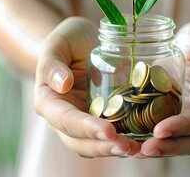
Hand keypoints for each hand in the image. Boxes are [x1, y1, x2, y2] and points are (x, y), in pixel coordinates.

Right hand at [34, 17, 140, 157]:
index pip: (65, 120)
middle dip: (103, 147)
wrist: (82, 41)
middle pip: (79, 141)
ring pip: (93, 144)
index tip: (109, 131)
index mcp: (48, 101)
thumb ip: (53, 63)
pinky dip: (122, 142)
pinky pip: (108, 136)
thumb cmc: (68, 39)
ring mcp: (82, 120)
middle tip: (127, 147)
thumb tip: (62, 85)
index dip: (86, 128)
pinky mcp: (99, 118)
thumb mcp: (58, 44)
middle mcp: (63, 117)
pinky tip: (140, 142)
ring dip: (114, 150)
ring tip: (137, 149)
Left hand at [136, 19, 189, 157]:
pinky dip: (152, 141)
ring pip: (181, 142)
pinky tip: (133, 145)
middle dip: (169, 146)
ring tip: (135, 152)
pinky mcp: (178, 116)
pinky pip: (168, 133)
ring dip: (160, 149)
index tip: (160, 129)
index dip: (184, 126)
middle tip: (144, 149)